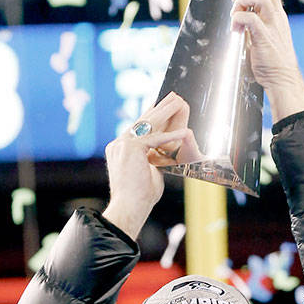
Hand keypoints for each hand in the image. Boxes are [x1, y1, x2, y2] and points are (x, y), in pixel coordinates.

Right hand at [103, 92, 197, 239]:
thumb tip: (165, 154)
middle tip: (172, 96)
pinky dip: (171, 136)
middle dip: (160, 108)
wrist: (129, 207)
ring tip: (179, 102)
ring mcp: (122, 145)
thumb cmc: (139, 197)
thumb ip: (153, 159)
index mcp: (119, 148)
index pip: (138, 127)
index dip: (150, 115)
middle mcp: (118, 144)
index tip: (159, 105)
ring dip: (166, 112)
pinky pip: (155, 139)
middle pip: (142, 121)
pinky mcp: (130, 149)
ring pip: (148, 125)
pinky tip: (185, 132)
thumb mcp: (148, 171)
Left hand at [231, 0, 303, 120]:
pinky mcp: (265, 38)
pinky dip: (239, 18)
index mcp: (276, 15)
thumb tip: (241, 13)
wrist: (283, 81)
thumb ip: (254, 22)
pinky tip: (235, 28)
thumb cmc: (271, 62)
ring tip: (234, 12)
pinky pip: (251, 18)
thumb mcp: (262, 36)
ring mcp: (273, 27)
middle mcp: (277, 17)